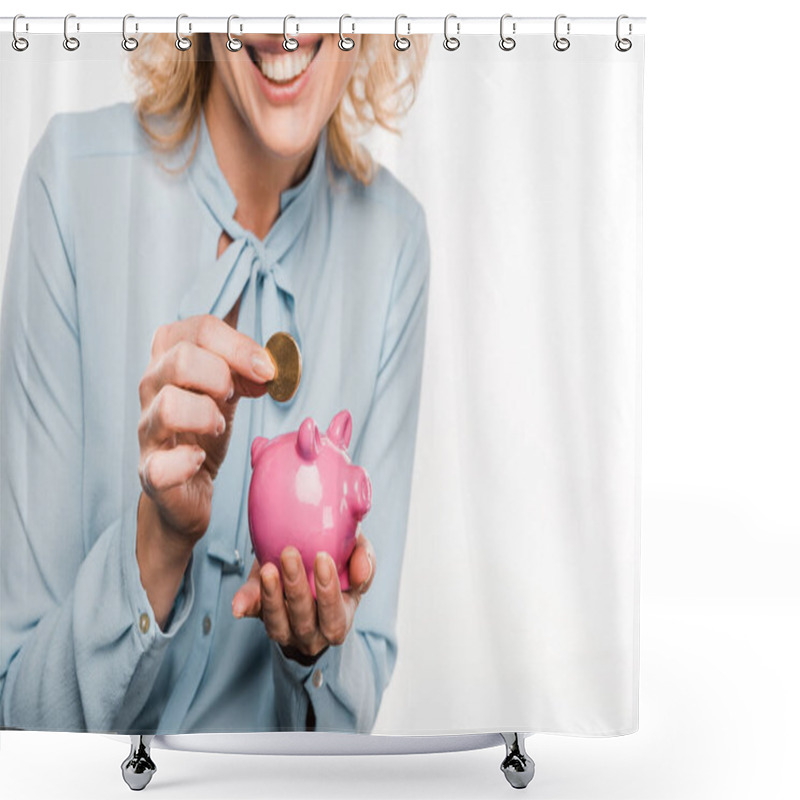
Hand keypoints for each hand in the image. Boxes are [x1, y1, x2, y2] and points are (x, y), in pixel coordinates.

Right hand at [136, 314, 274, 627]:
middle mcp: (155, 395)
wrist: (185, 499)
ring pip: (166, 403)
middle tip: (244, 394)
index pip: (194, 327)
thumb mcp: (231, 398)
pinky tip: (203, 464)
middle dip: (220, 369)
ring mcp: (149, 436)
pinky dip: (187, 459)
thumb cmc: (210, 441)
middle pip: (177, 358)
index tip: (269, 371)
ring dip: (206, 412)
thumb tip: (277, 364)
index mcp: (175, 367)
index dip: (235, 341)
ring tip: (222, 428)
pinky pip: (162, 463)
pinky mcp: (154, 476)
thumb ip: (248, 372)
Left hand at [231, 528, 375, 661]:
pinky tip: (238, 604)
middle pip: (303, 620)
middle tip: (290, 554)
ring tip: (268, 568)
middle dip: (296, 588)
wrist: (311, 566)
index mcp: (339, 620)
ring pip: (277, 622)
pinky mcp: (262, 614)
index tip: (322, 558)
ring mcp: (285, 628)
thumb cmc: (339, 564)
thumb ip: (365, 560)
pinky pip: (253, 613)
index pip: (334, 616)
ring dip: (271, 596)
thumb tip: (361, 569)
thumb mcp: (357, 560)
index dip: (328, 591)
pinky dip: (246, 606)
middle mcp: (312, 633)